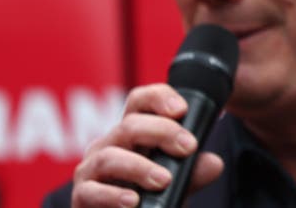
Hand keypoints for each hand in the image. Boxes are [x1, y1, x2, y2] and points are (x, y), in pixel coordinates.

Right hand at [71, 83, 222, 207]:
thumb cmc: (149, 199)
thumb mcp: (175, 184)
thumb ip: (193, 173)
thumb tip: (213, 163)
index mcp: (132, 134)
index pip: (140, 102)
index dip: (159, 98)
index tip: (182, 110)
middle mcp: (109, 145)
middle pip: (129, 124)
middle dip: (161, 132)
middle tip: (187, 147)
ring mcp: (92, 169)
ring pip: (110, 156)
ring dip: (139, 167)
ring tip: (164, 180)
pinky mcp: (81, 197)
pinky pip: (91, 191)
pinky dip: (112, 195)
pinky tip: (133, 200)